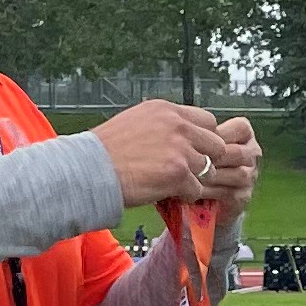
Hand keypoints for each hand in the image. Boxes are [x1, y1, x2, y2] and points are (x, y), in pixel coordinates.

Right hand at [94, 98, 251, 206]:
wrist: (90, 169)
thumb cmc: (106, 150)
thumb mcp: (135, 121)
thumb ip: (162, 124)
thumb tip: (180, 132)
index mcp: (166, 110)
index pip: (208, 121)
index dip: (203, 139)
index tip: (193, 151)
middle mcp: (177, 125)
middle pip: (216, 144)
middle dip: (206, 160)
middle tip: (189, 171)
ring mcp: (180, 149)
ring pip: (208, 169)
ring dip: (195, 179)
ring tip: (176, 185)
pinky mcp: (178, 173)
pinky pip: (196, 188)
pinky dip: (185, 195)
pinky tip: (169, 194)